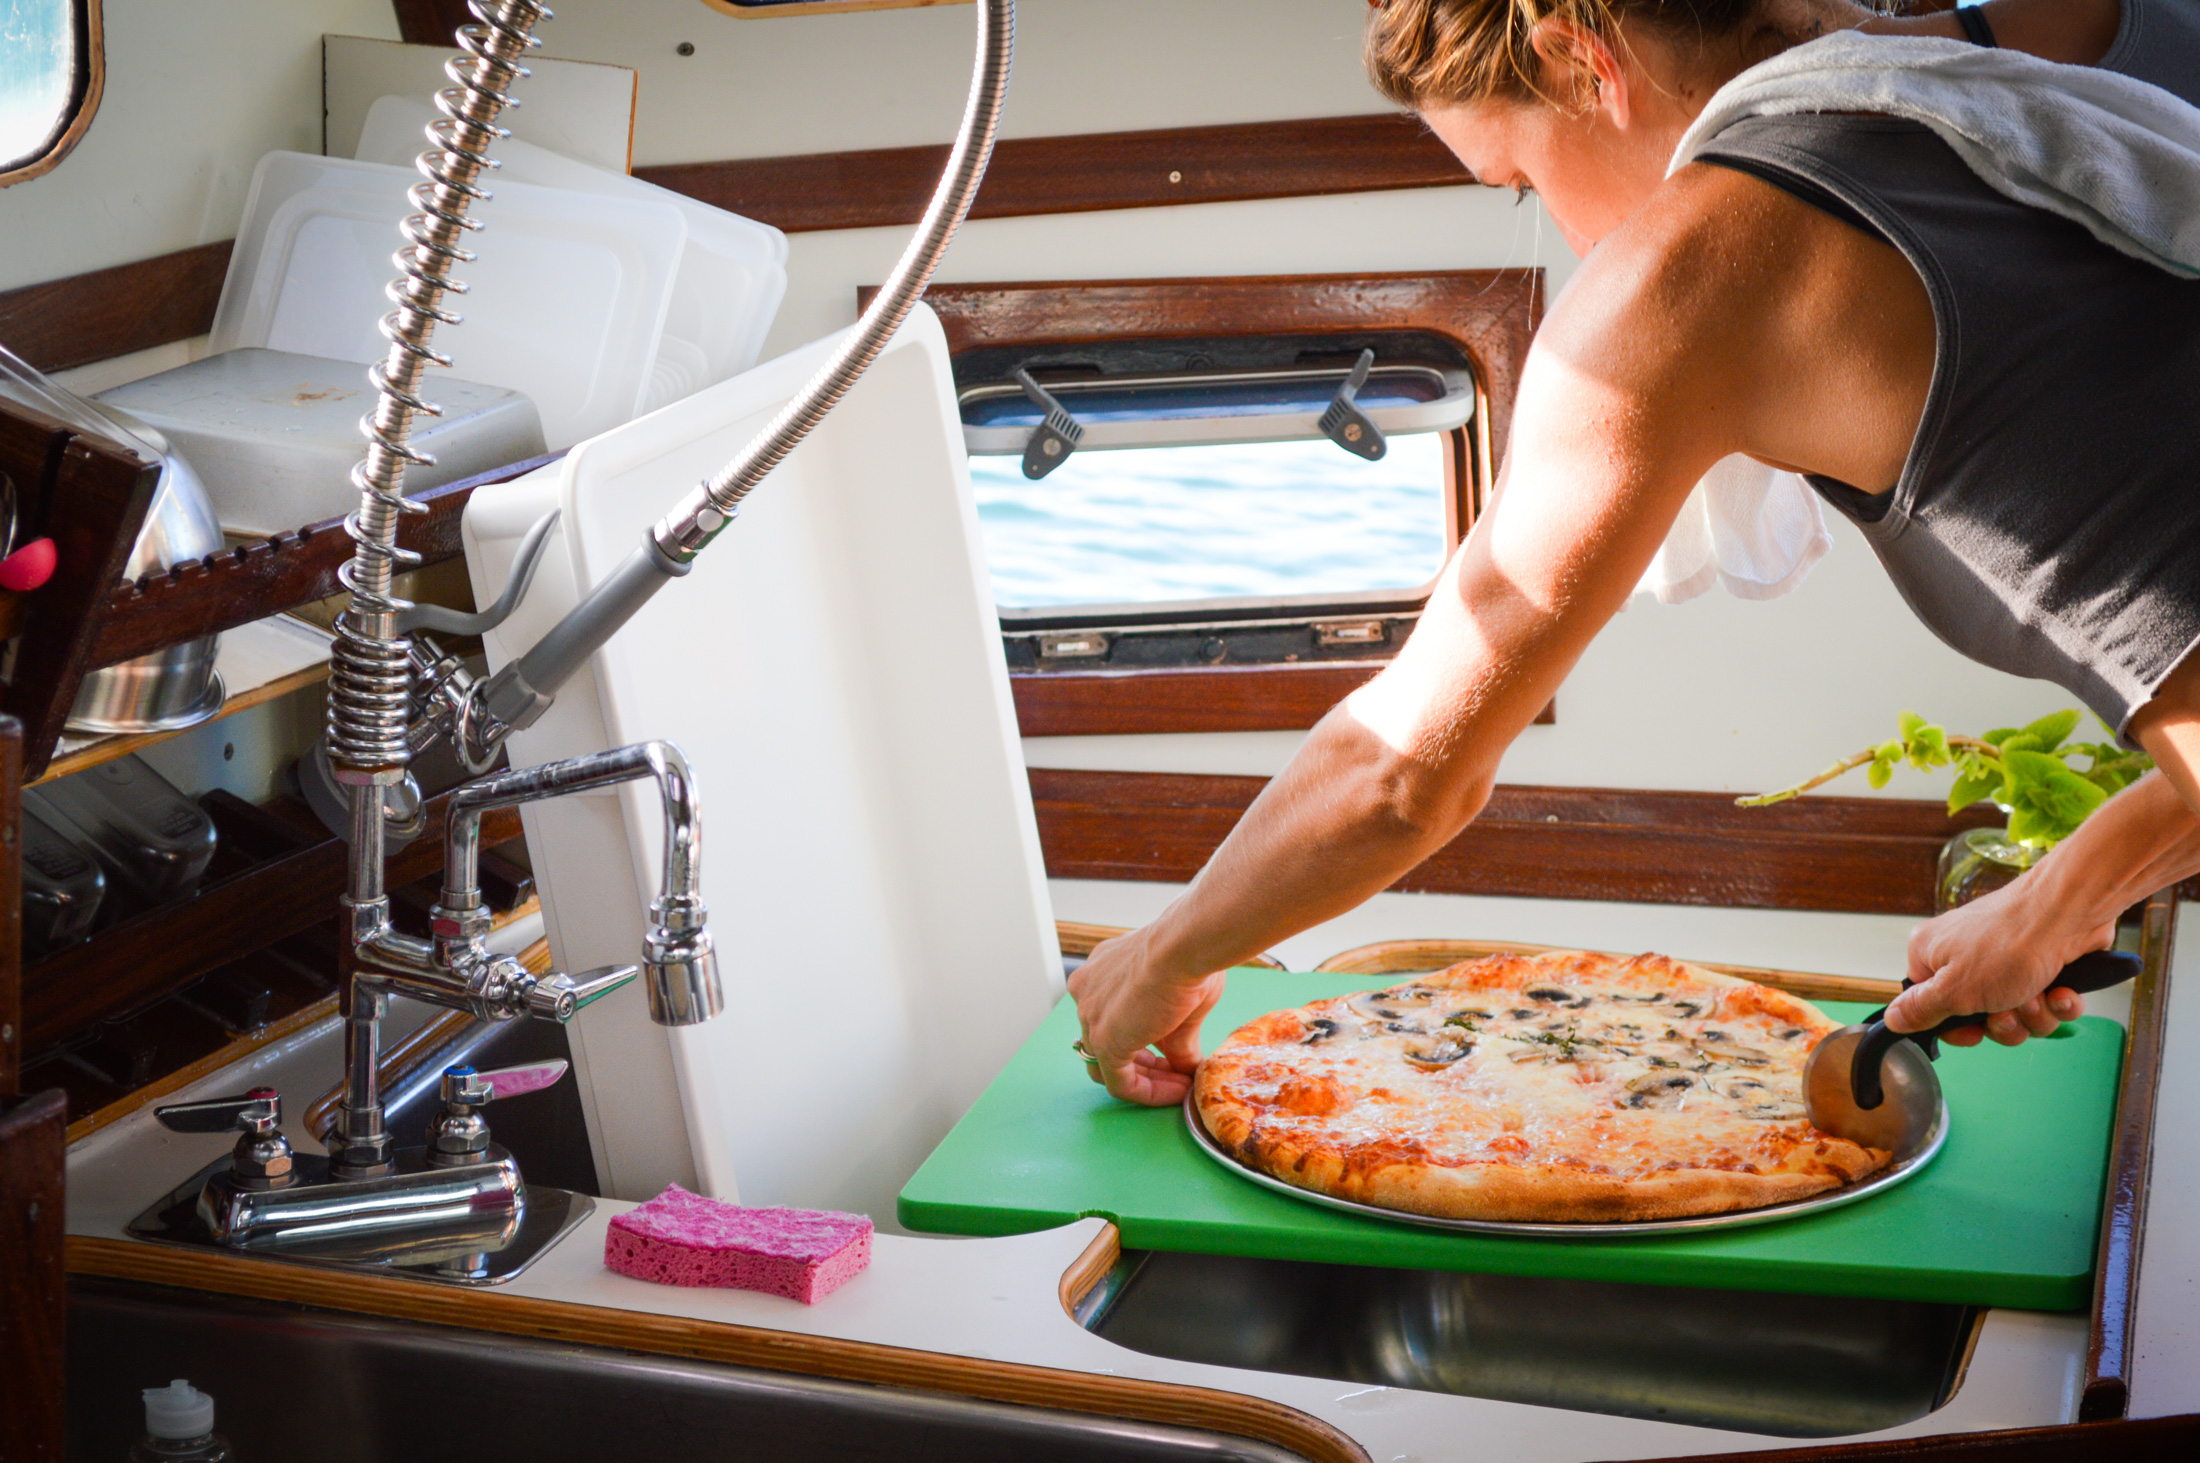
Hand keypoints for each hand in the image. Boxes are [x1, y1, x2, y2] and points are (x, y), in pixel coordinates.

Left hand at [1067, 927, 1227, 1106]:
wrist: (1184, 946)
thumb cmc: (1187, 955)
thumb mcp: (1180, 1000)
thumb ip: (1178, 1038)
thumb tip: (1190, 1068)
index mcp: (1101, 972)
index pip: (1113, 1017)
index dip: (1146, 1041)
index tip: (1175, 1053)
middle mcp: (1087, 990)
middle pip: (1108, 1042)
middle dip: (1148, 1063)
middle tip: (1179, 1073)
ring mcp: (1090, 1016)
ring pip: (1111, 1065)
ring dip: (1149, 1080)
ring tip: (1183, 1085)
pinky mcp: (1104, 1042)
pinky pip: (1120, 1082)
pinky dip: (1149, 1092)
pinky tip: (1179, 1090)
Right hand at [1885, 878, 2109, 1046]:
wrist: (2071, 913)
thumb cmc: (2009, 943)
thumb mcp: (1954, 990)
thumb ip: (1920, 1009)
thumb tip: (1891, 1019)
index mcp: (1932, 955)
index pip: (1929, 1005)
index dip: (1954, 1027)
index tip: (1973, 1033)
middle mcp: (1966, 955)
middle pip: (1978, 1015)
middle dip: (2004, 1023)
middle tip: (2009, 1011)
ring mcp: (2007, 959)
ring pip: (2017, 1013)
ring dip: (2033, 1014)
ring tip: (2040, 995)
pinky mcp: (2042, 963)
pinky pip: (2047, 1001)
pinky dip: (2058, 1002)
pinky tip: (2063, 990)